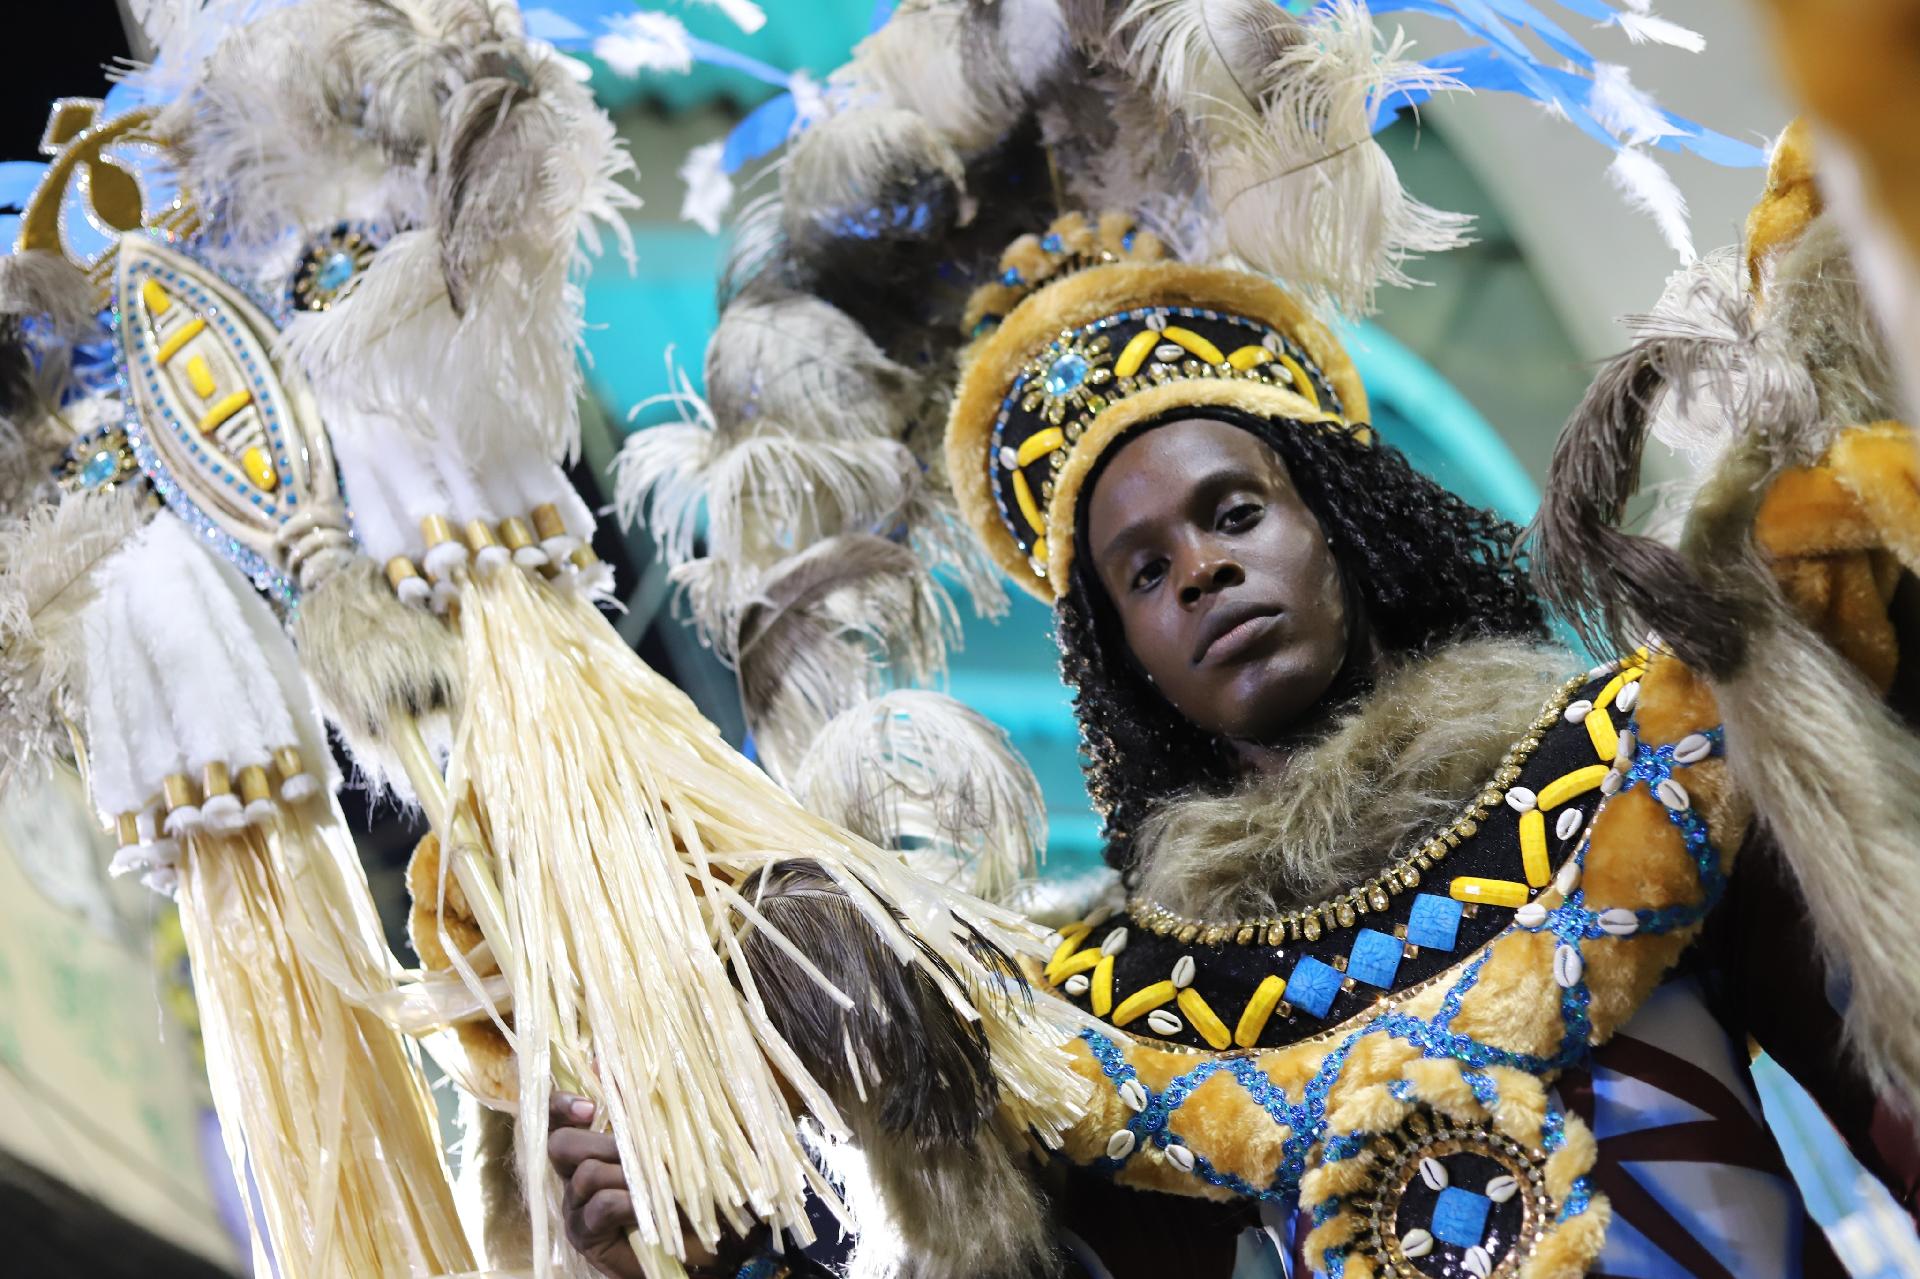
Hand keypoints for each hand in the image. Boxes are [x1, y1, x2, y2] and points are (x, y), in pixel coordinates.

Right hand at [547, 1092, 748, 1278]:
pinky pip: (599, 1205)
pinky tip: (648, 1207)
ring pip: (585, 1174)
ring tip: (654, 1184)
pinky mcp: (585, 1236)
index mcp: (592, 1145)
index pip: (557, 1117)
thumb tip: (605, 1061)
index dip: (561, 1105)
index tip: (590, 1107)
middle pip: (560, 1143)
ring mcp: (577, 1207)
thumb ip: (638, 1104)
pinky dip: (628, 1200)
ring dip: (625, 1173)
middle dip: (599, 1141)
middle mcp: (576, 1174)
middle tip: (633, 1150)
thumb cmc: (687, 1185)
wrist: (704, 1240)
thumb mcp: (669, 1139)